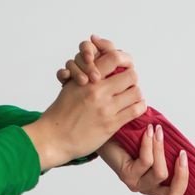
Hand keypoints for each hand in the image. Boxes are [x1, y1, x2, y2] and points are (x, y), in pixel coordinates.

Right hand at [25, 39, 144, 169]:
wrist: (55, 136)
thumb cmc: (62, 112)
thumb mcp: (72, 86)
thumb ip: (88, 74)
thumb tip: (105, 65)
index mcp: (87, 77)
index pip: (114, 57)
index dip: (125, 59)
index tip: (126, 65)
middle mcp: (97, 90)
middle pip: (130, 75)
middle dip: (132, 78)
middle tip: (129, 84)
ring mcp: (106, 107)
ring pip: (136, 92)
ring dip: (136, 93)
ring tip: (131, 97)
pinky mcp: (111, 124)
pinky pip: (136, 110)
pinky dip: (139, 106)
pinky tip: (135, 107)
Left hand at [99, 125, 194, 194]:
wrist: (111, 133)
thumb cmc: (140, 142)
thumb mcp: (169, 148)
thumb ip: (189, 157)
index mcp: (162, 188)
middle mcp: (151, 190)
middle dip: (183, 176)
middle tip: (184, 155)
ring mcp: (139, 185)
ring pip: (160, 174)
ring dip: (161, 150)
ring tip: (159, 130)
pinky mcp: (127, 176)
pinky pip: (145, 162)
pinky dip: (150, 145)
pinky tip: (149, 131)